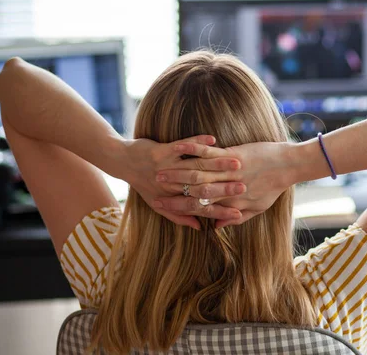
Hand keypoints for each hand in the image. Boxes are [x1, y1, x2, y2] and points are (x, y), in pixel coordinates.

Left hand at [123, 135, 245, 229]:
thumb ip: (179, 217)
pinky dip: (198, 142)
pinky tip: (213, 139)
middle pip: (203, 189)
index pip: (202, 208)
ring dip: (217, 164)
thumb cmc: (143, 183)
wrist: (121, 161)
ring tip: (236, 163)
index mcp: (173, 199)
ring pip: (196, 167)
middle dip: (226, 188)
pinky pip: (183, 146)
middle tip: (245, 188)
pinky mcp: (161, 152)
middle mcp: (171, 186)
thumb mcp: (158, 204)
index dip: (220, 211)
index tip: (238, 213)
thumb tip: (199, 227)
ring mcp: (166, 168)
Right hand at [154, 141, 294, 227]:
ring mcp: (230, 172)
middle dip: (172, 190)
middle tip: (154, 187)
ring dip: (177, 171)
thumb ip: (237, 217)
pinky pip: (210, 153)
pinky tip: (179, 147)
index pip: (200, 207)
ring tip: (160, 170)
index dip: (179, 207)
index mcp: (232, 203)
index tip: (162, 206)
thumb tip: (217, 226)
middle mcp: (228, 189)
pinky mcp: (234, 155)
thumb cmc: (274, 187)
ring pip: (199, 173)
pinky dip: (193, 149)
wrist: (290, 166)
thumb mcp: (258, 207)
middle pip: (194, 191)